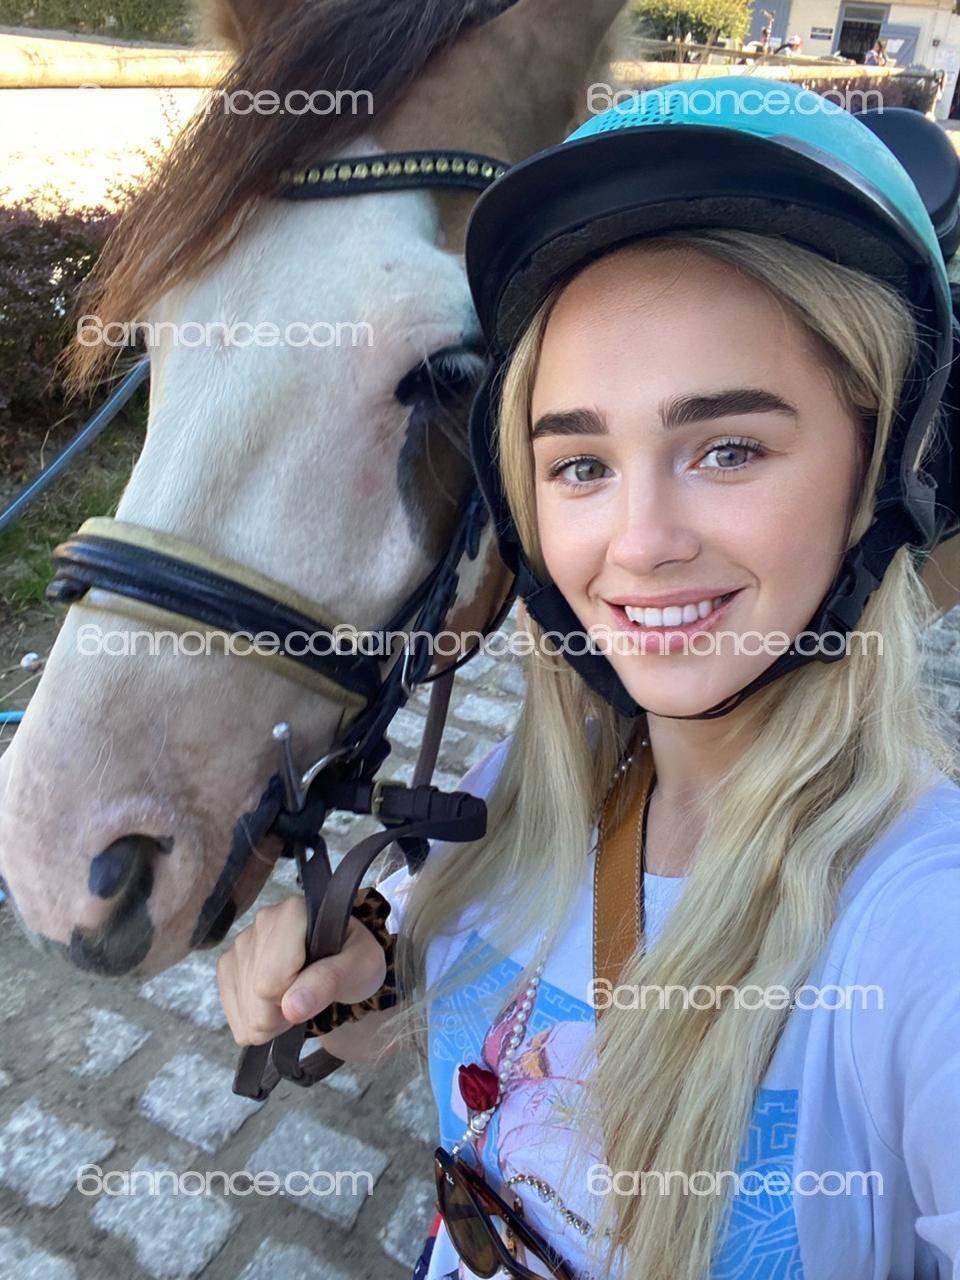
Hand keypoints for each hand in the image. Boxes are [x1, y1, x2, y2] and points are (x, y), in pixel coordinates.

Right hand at [216, 896, 387, 1045]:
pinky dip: (254, 1021)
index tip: (315, 992)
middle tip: (308, 1000)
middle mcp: (261, 921)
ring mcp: (240, 941)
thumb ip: (329, 981)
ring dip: (270, 1019)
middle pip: (254, 995)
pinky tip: (275, 1007)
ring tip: (295, 999)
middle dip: (282, 1015)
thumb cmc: (353, 958)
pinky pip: (231, 1011)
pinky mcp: (227, 962)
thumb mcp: (360, 966)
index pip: (270, 981)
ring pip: (242, 1005)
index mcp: (293, 914)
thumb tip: (292, 1008)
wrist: (340, 959)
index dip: (294, 1000)